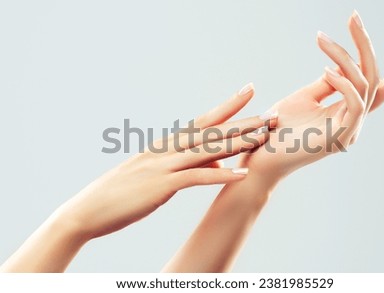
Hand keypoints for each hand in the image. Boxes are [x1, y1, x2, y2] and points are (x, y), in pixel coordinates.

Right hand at [54, 83, 275, 239]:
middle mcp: (166, 150)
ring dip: (237, 142)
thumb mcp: (155, 175)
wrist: (87, 210)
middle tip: (270, 113)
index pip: (202, 121)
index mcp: (165, 146)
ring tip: (264, 136)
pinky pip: (196, 178)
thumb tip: (213, 160)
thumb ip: (182, 165)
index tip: (249, 92)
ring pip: (208, 150)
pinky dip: (219, 175)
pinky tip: (240, 175)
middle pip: (211, 131)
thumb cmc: (122, 194)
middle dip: (243, 121)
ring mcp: (163, 166)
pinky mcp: (161, 186)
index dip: (227, 107)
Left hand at [240, 11, 383, 181]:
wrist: (260, 155)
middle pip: (374, 79)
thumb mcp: (304, 98)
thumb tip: (340, 65)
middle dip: (366, 45)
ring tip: (321, 38)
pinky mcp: (341, 138)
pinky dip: (344, 83)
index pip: (378, 86)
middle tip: (354, 16)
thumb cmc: (277, 128)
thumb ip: (327, 84)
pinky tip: (326, 70)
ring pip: (364, 86)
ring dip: (344, 57)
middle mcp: (352, 120)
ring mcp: (349, 130)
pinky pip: (355, 104)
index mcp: (346, 111)